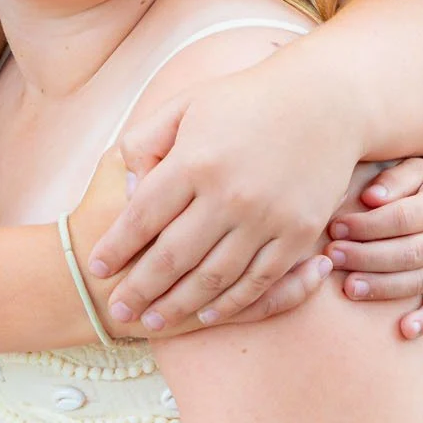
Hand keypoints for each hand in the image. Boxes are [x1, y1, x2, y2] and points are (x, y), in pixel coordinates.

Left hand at [87, 61, 356, 331]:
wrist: (324, 100)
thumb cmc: (246, 100)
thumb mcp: (186, 105)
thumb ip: (147, 142)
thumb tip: (128, 189)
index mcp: (194, 161)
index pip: (142, 217)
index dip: (116, 247)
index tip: (97, 268)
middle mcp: (228, 194)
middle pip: (171, 257)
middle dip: (139, 289)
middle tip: (117, 310)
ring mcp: (266, 217)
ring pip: (212, 277)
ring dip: (178, 305)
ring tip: (152, 322)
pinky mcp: (298, 232)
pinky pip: (259, 280)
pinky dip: (231, 303)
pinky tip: (206, 313)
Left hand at [327, 154, 422, 338]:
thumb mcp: (420, 169)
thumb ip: (394, 180)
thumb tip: (369, 198)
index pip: (401, 219)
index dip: (367, 225)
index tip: (337, 227)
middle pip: (407, 253)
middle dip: (366, 257)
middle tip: (332, 257)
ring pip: (419, 280)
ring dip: (383, 287)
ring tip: (349, 288)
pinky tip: (404, 330)